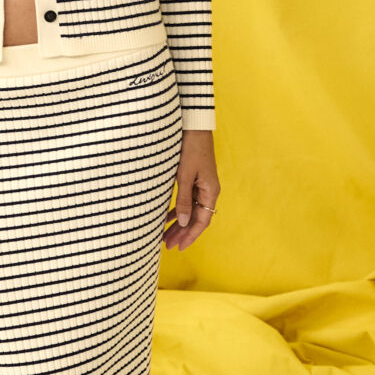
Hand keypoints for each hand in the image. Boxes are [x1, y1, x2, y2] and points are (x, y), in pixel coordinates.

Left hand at [164, 129, 218, 249]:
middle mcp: (208, 191)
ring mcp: (201, 186)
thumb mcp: (184, 175)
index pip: (202, 221)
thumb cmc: (191, 148)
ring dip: (178, 224)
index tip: (178, 247)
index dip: (190, 236)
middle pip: (196, 219)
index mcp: (210, 191)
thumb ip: (183, 199)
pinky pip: (186, 201)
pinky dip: (177, 210)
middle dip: (182, 233)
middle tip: (167, 246)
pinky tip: (166, 218)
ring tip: (164, 236)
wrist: (194, 126)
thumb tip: (183, 222)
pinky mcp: (194, 179)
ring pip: (190, 211)